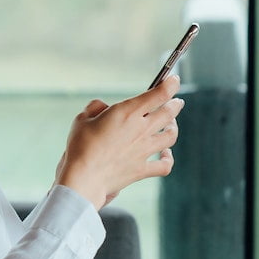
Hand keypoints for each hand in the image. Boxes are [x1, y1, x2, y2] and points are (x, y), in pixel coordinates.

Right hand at [54, 73, 182, 208]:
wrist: (84, 178)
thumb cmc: (81, 146)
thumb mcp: (82, 119)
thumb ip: (95, 107)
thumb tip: (103, 107)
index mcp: (128, 112)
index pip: (159, 94)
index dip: (170, 84)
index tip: (174, 80)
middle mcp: (141, 129)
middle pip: (169, 113)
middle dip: (175, 104)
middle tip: (177, 101)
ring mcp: (144, 150)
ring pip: (170, 136)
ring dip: (173, 127)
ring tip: (172, 124)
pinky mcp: (142, 168)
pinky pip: (164, 165)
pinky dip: (168, 159)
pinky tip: (166, 155)